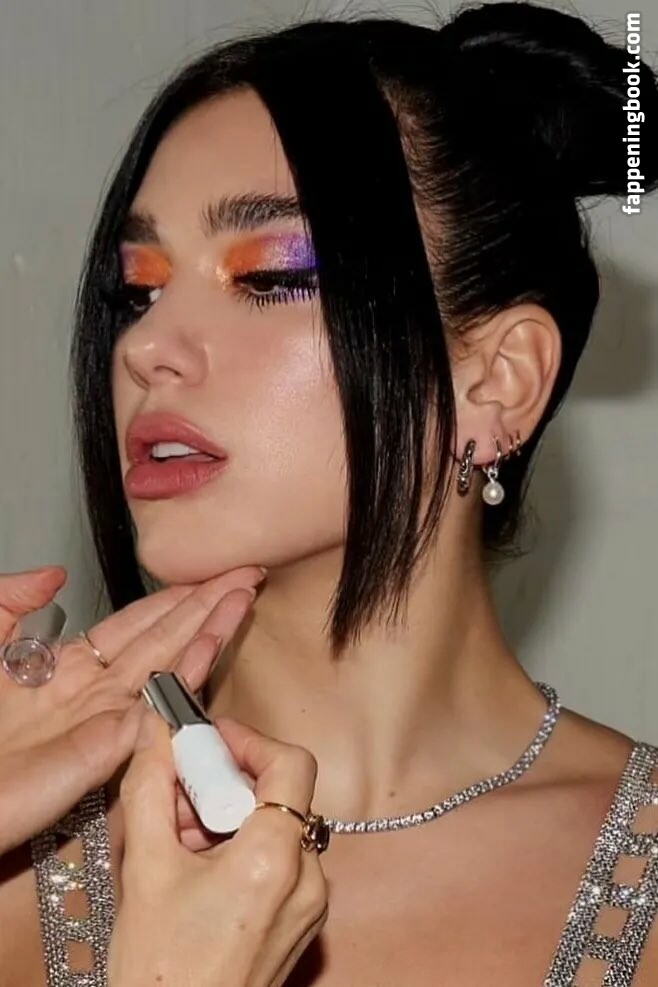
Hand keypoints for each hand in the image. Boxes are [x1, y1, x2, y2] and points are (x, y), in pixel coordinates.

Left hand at [0, 563, 265, 853]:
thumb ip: (10, 601)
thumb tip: (55, 574)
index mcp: (68, 668)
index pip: (136, 622)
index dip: (174, 596)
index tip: (209, 572)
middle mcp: (95, 692)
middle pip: (165, 637)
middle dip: (206, 602)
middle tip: (246, 573)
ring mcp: (106, 720)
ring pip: (170, 663)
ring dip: (210, 627)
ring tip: (243, 595)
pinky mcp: (106, 750)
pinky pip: (155, 704)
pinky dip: (188, 673)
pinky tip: (211, 644)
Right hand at [108, 710, 328, 986]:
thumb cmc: (160, 969)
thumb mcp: (144, 869)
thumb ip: (150, 786)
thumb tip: (154, 730)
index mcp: (276, 859)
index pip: (291, 763)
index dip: (249, 740)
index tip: (208, 741)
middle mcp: (309, 878)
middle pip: (279, 796)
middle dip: (225, 786)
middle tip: (177, 796)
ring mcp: (312, 905)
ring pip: (278, 830)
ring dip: (231, 819)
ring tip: (179, 843)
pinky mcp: (304, 924)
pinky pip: (282, 864)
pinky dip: (245, 851)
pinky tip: (200, 872)